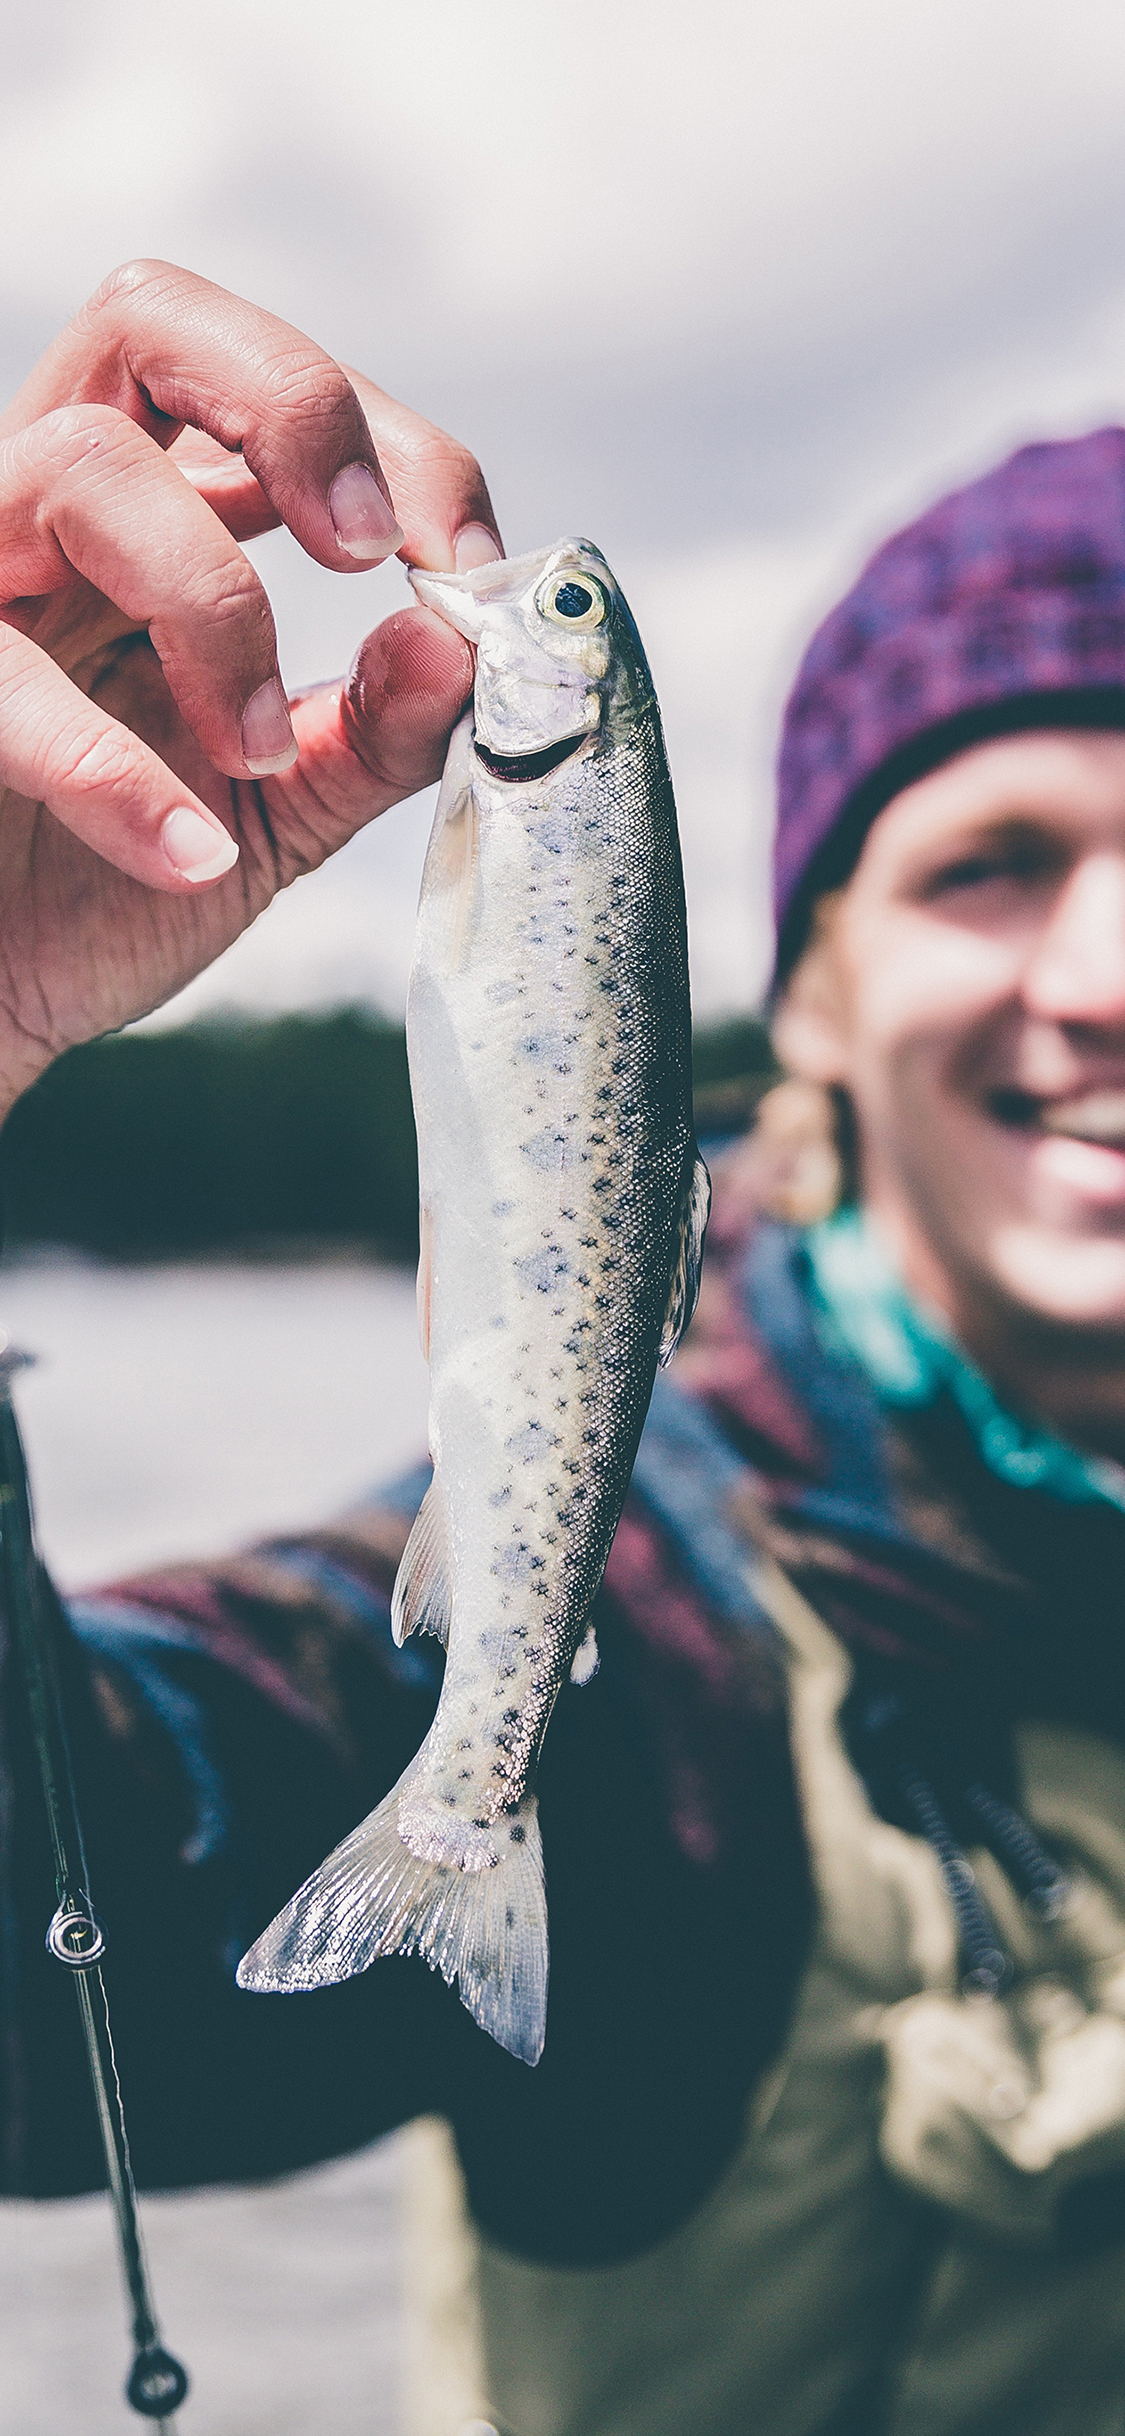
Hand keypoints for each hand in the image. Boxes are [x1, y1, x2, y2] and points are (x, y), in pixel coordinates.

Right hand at [0, 260, 500, 1117]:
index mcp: (153, 521)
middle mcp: (52, 514)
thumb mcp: (276, 814)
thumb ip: (371, 736)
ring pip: (78, 461)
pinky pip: (1, 673)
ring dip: (210, 600)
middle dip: (290, 402)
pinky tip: (190, 856)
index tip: (469, 563)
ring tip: (258, 749)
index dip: (389, 440)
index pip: (266, 385)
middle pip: (150, 317)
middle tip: (368, 548)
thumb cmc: (107, 893)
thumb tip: (460, 643)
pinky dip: (110, 767)